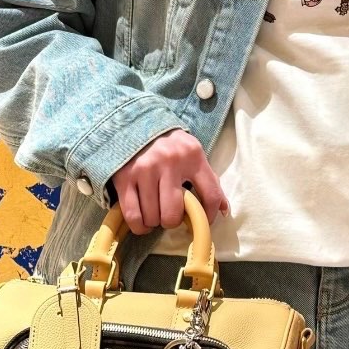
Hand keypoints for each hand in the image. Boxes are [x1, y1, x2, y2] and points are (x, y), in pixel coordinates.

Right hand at [108, 128, 229, 234]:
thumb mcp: (193, 153)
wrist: (135, 122)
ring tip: (155, 211)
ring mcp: (145, 170)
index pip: (210, 195)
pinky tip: (142, 220)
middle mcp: (169, 162)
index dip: (209, 216)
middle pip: (173, 214)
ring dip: (154, 221)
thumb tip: (224, 210)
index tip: (204, 221)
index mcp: (193, 155)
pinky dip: (139, 225)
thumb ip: (209, 179)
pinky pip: (133, 215)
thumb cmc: (170, 144)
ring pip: (153, 217)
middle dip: (172, 221)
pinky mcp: (124, 177)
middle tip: (170, 214)